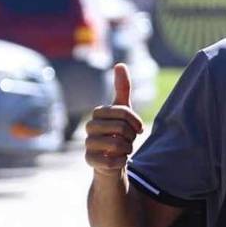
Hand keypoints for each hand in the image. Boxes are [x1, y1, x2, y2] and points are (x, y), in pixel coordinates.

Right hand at [84, 63, 143, 177]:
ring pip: (118, 145)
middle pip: (121, 128)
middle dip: (131, 137)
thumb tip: (120, 64)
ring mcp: (88, 144)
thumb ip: (122, 88)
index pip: (124, 112)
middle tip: (128, 141)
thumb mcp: (123, 110)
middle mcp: (89, 127)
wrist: (111, 159)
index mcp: (98, 113)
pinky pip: (113, 161)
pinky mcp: (89, 161)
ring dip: (127, 149)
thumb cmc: (118, 133)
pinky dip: (121, 162)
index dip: (136, 122)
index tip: (137, 128)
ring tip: (122, 150)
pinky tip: (117, 161)